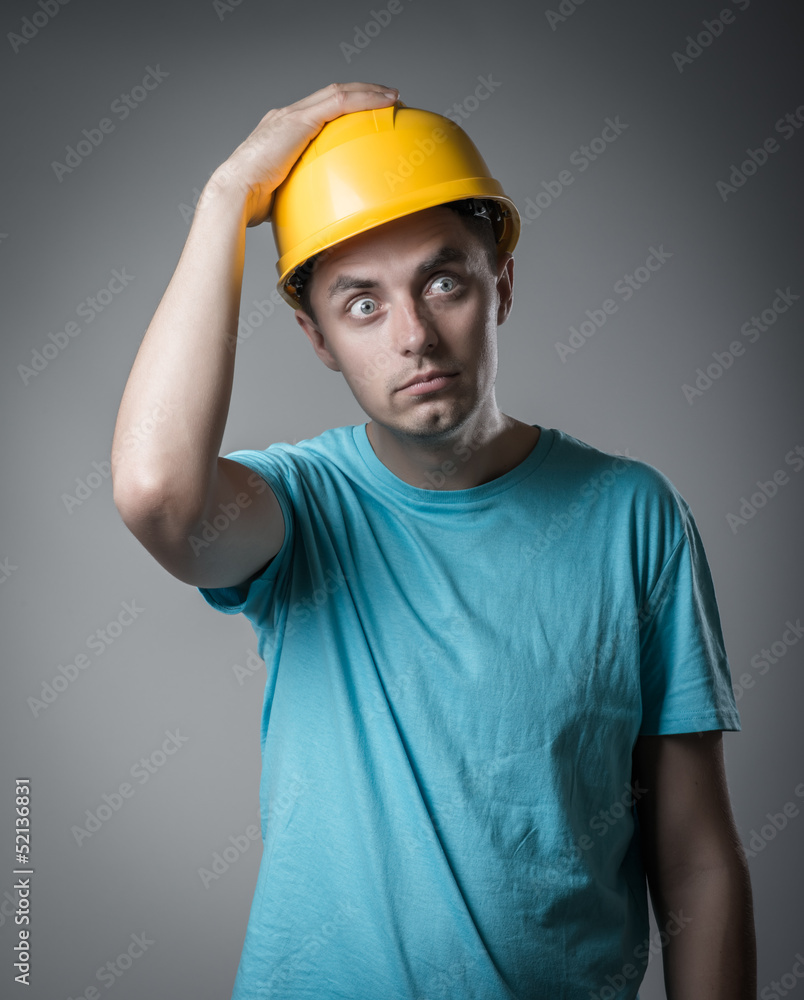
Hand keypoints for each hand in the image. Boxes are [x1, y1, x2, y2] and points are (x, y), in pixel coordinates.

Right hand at [202, 81, 398, 227]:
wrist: (235, 194)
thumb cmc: (252, 203)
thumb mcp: (284, 193)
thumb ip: (300, 192)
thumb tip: (317, 215)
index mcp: (282, 131)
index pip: (319, 111)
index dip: (344, 109)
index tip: (367, 114)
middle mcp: (286, 116)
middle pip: (331, 96)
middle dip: (361, 94)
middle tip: (388, 98)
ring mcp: (292, 115)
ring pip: (338, 93)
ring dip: (368, 92)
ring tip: (393, 97)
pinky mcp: (300, 120)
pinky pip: (340, 102)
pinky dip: (365, 99)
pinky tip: (385, 101)